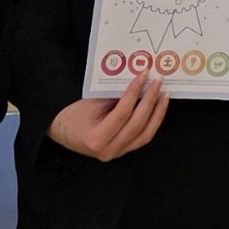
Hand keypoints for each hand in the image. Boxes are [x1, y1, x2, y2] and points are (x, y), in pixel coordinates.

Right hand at [48, 72, 167, 160]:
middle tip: (158, 81)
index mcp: (96, 139)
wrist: (63, 133)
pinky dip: (153, 121)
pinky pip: (143, 137)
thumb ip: (114, 96)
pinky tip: (159, 107)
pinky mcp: (123, 151)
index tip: (144, 74)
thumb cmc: (73, 116)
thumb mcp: (90, 103)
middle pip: (137, 125)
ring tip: (164, 93)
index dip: (134, 93)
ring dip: (157, 112)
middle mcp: (109, 150)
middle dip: (150, 101)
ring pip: (145, 134)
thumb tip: (138, 82)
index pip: (122, 113)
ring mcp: (118, 153)